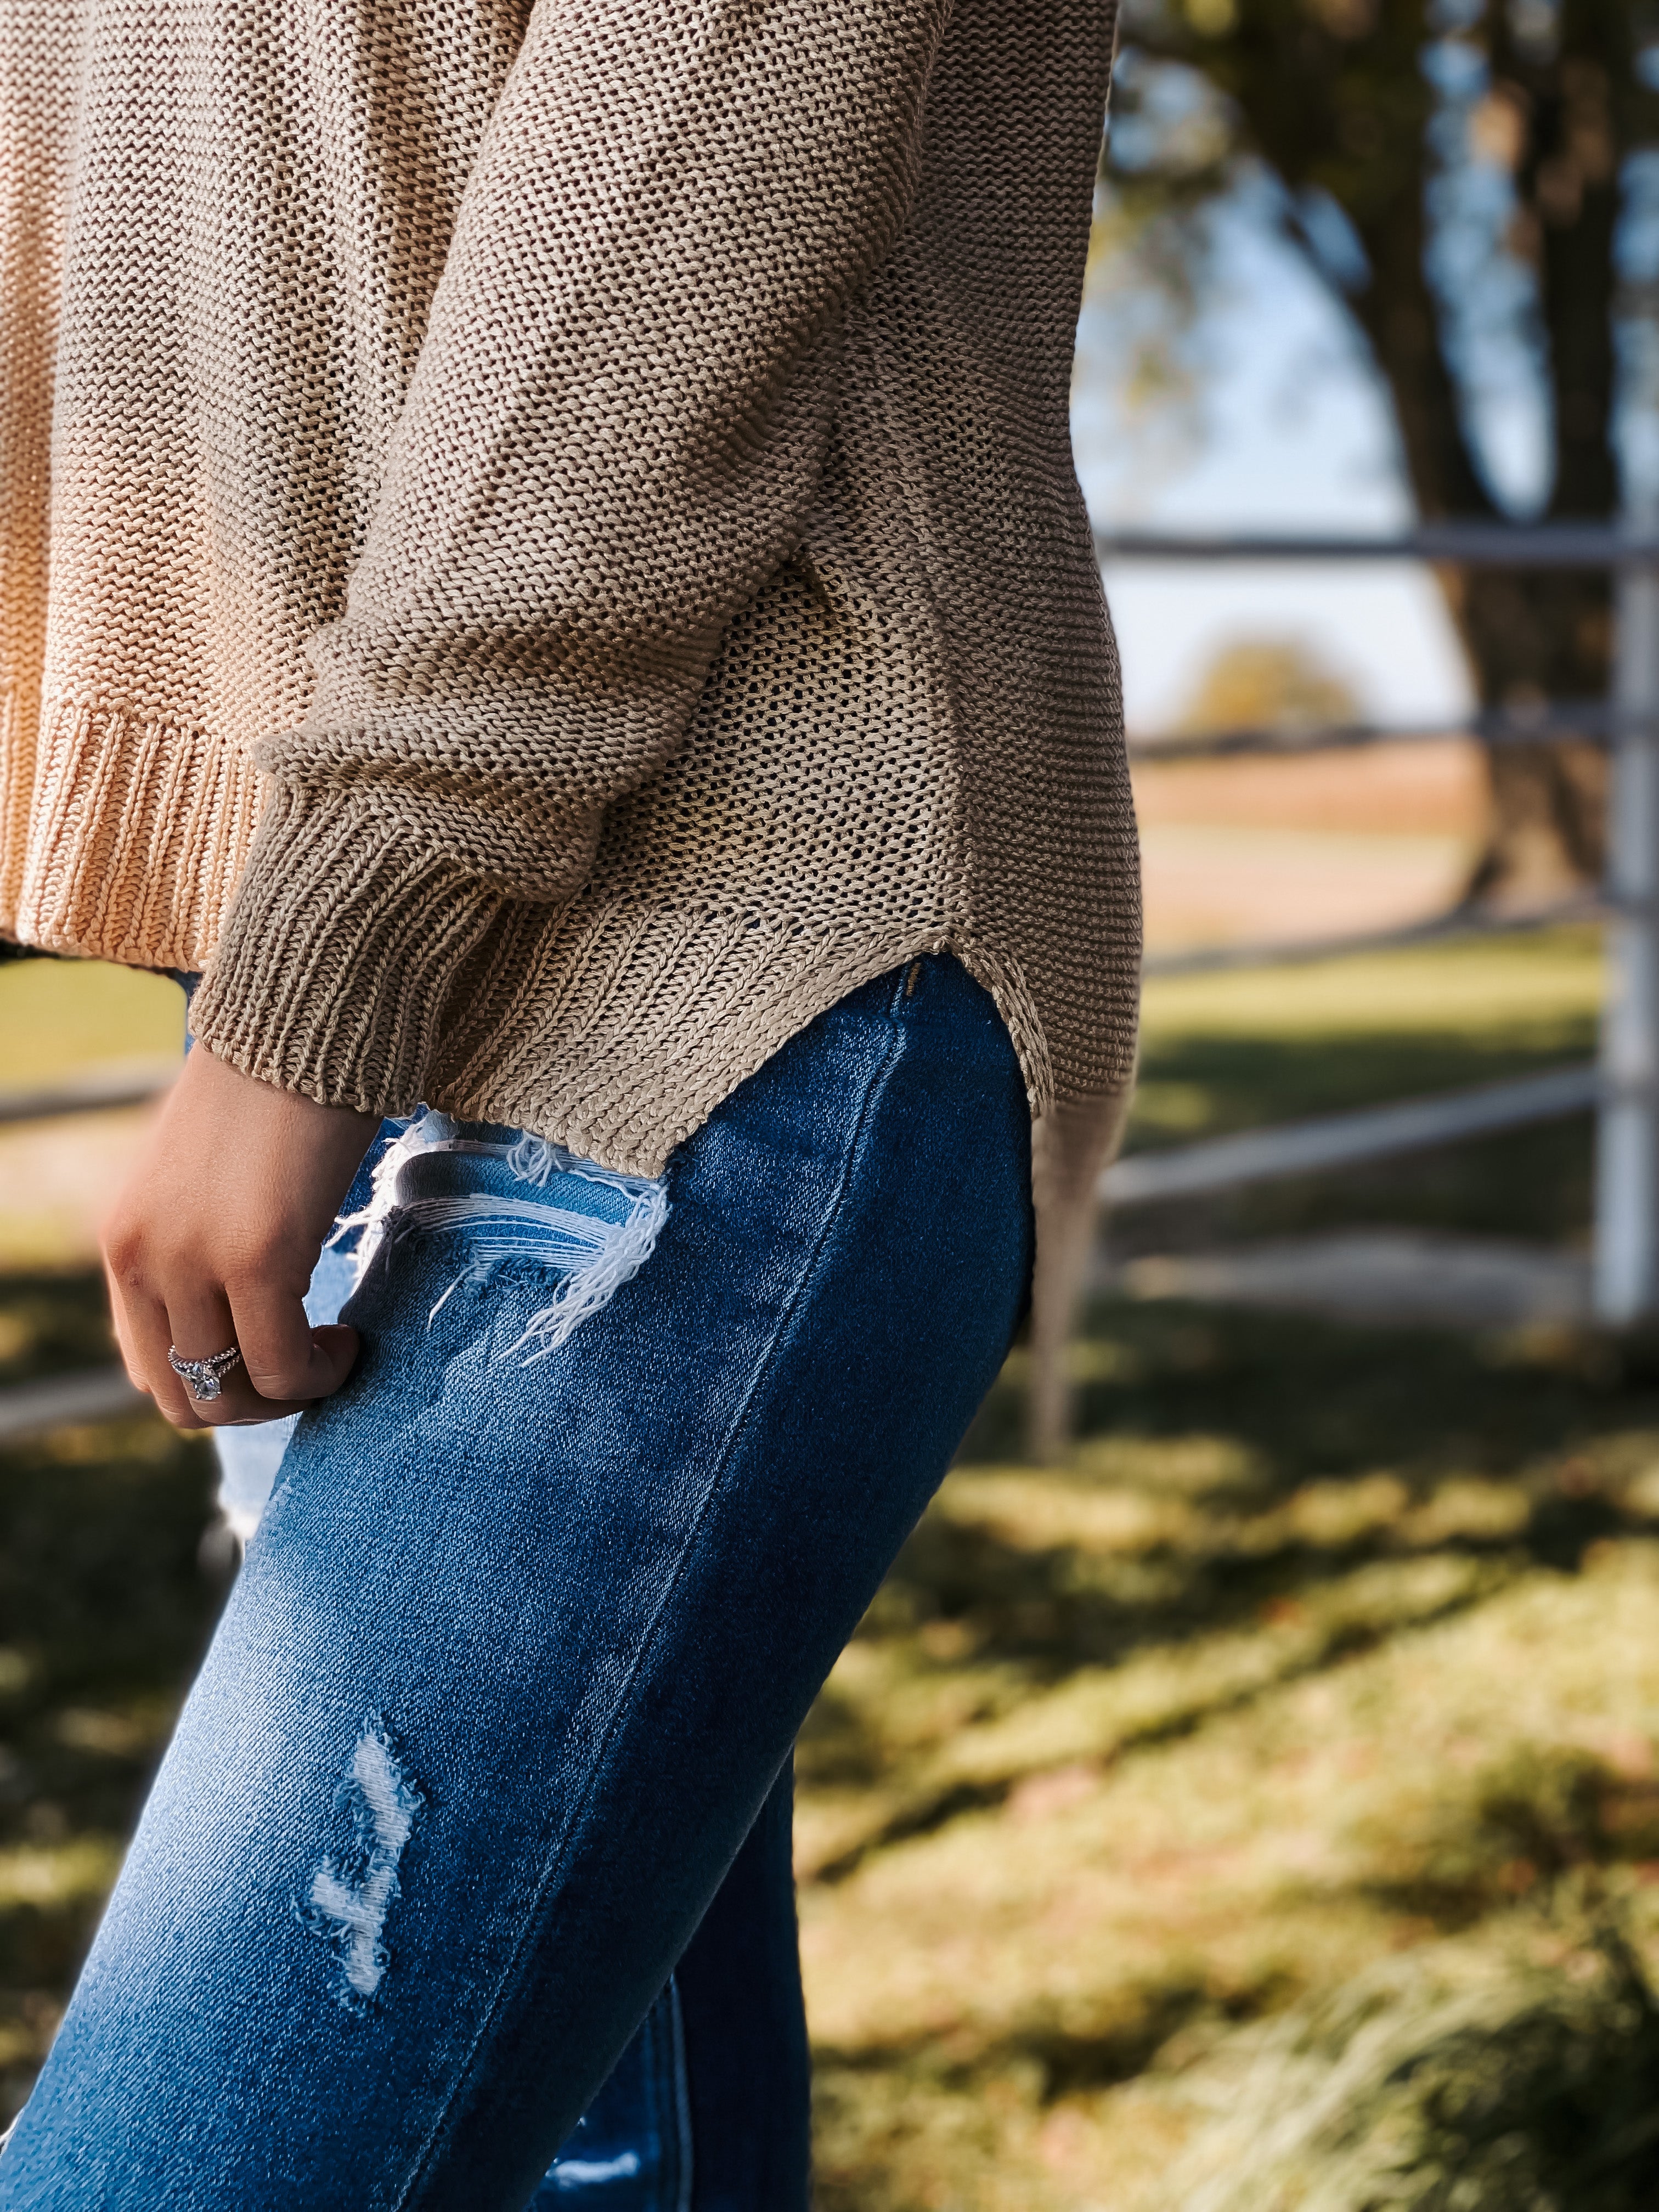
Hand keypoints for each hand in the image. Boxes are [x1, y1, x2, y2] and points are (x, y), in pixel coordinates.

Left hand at [102, 1046, 381, 1428]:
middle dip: (253, 1402)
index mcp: (124, 1241)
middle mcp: (143, 1258)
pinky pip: (285, 1364)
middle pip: (184, 1395)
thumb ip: (196, 1242)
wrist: (304, 1023)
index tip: (272, 1352)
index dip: (216, 1381)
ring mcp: (195, 1261)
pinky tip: (349, 1342)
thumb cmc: (271, 1092)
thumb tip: (232, 1299)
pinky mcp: (258, 1257)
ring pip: (233, 1394)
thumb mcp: (203, 1180)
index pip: (147, 1364)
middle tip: (309, 1365)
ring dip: (290, 1393)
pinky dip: (321, 1373)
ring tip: (334, 1353)